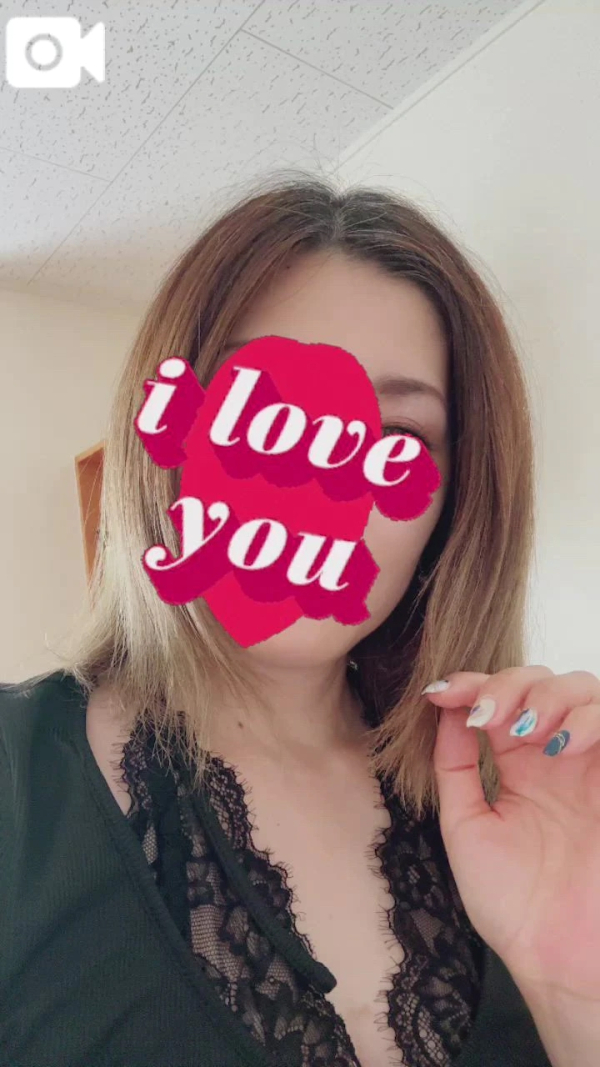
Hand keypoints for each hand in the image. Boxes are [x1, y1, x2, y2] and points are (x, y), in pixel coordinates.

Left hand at [423, 666, 599, 1003]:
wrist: (557, 958)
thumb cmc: (513, 904)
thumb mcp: (466, 825)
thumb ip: (455, 766)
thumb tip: (441, 709)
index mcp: (520, 765)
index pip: (499, 699)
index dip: (471, 684)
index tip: (440, 693)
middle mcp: (557, 756)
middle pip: (542, 681)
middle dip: (509, 684)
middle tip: (486, 715)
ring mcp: (592, 764)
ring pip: (582, 690)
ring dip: (547, 696)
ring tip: (523, 730)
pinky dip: (588, 719)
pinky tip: (561, 744)